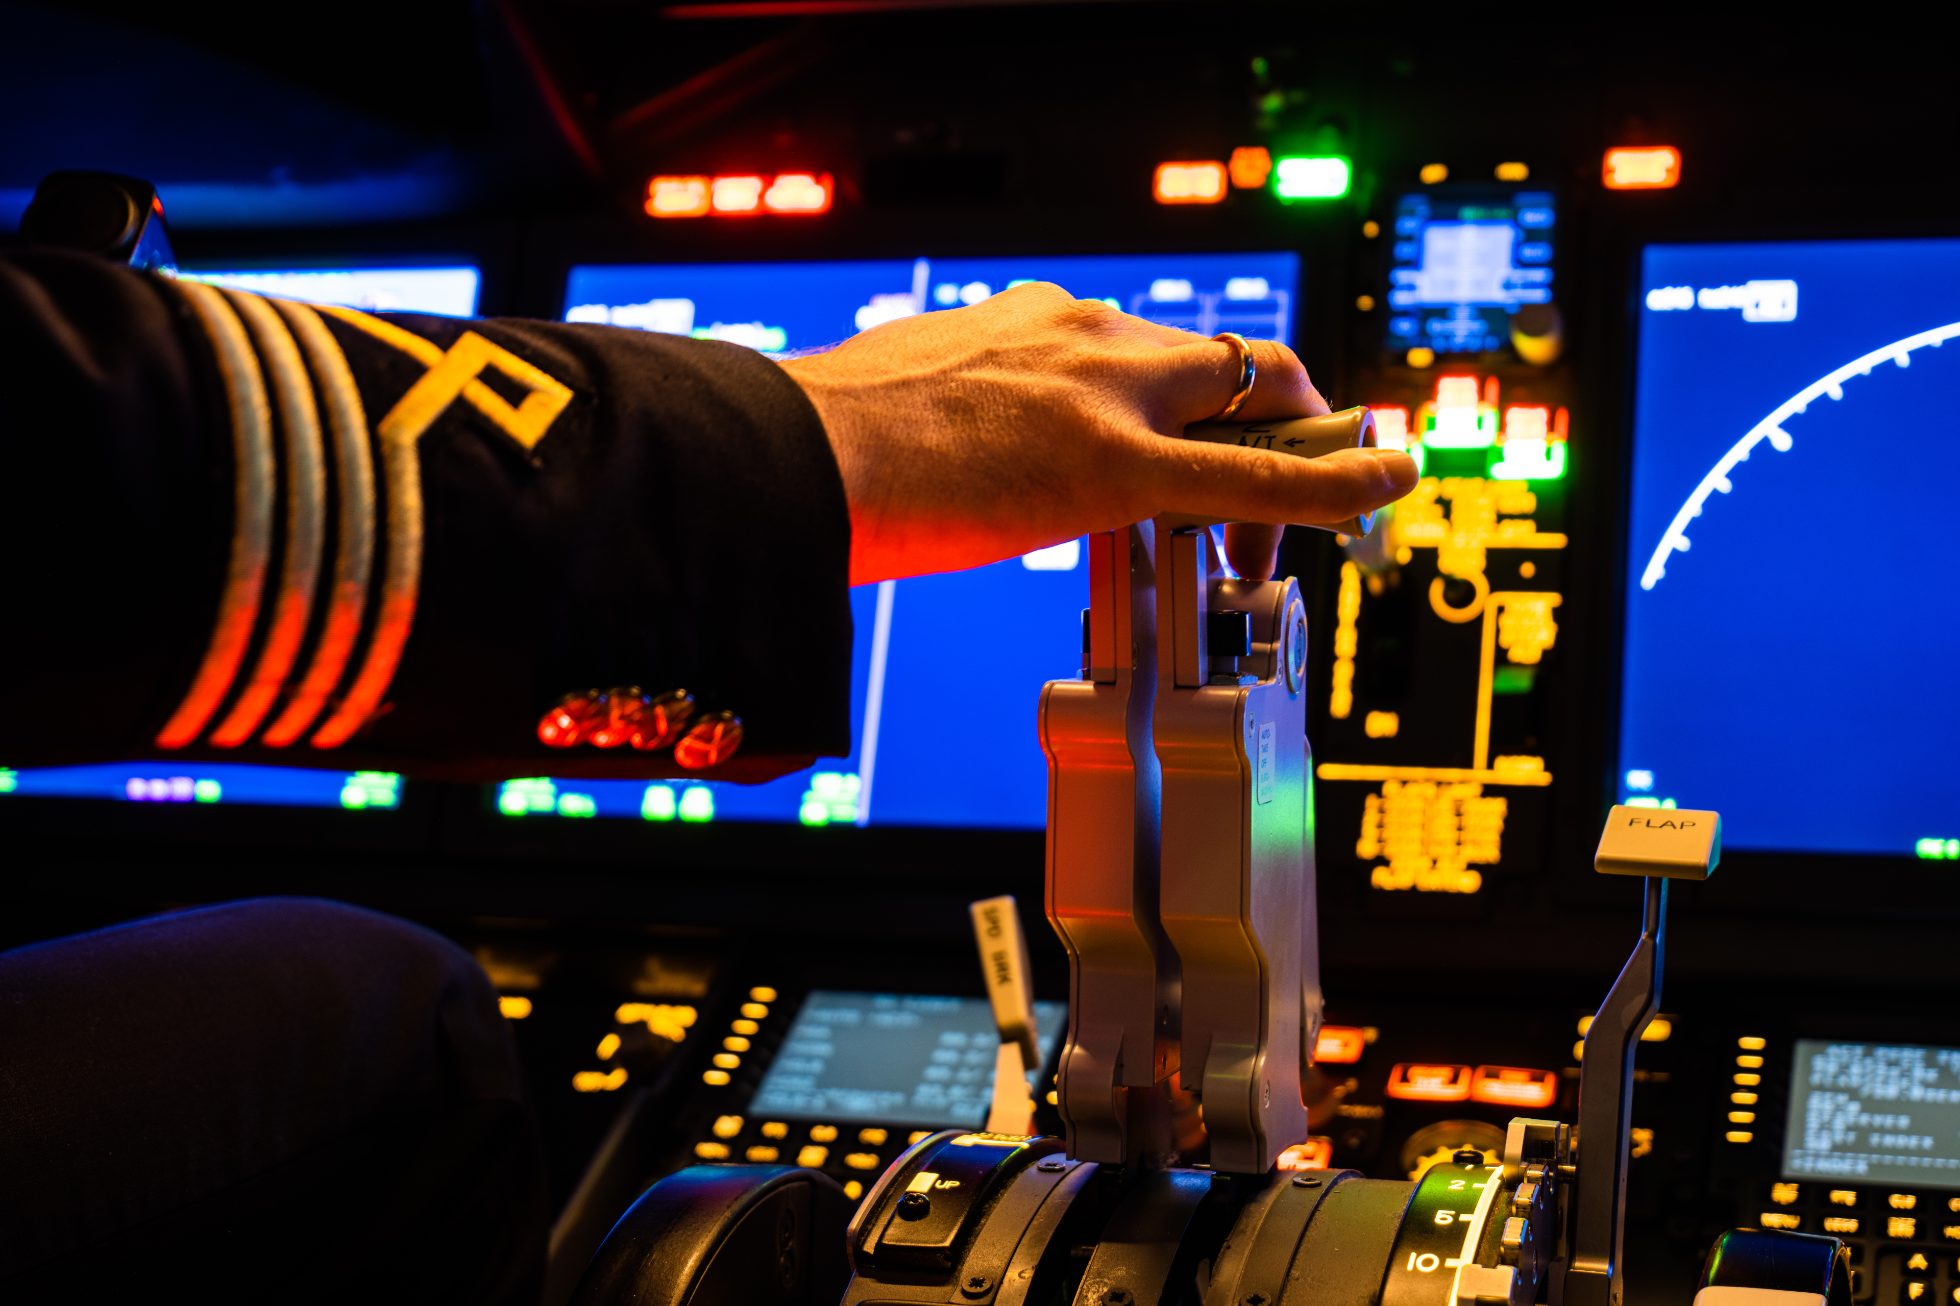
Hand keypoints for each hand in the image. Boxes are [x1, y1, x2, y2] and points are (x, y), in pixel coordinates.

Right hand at [781, 282, 1417, 585]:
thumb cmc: (831, 442)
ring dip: (1278, 465)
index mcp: (1035, 323)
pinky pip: (1253, 472)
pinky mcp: (1113, 463)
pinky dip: (1335, 480)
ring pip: (1248, 400)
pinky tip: (1384, 485)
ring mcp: (1104, 392)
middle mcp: (1084, 337)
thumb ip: (980, 410)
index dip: (1208, 394)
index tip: (1212, 435)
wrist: (790, 457)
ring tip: (1259, 549)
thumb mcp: (921, 396)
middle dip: (1277, 421)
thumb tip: (975, 450)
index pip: (1156, 349)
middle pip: (1229, 362)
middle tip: (1273, 497)